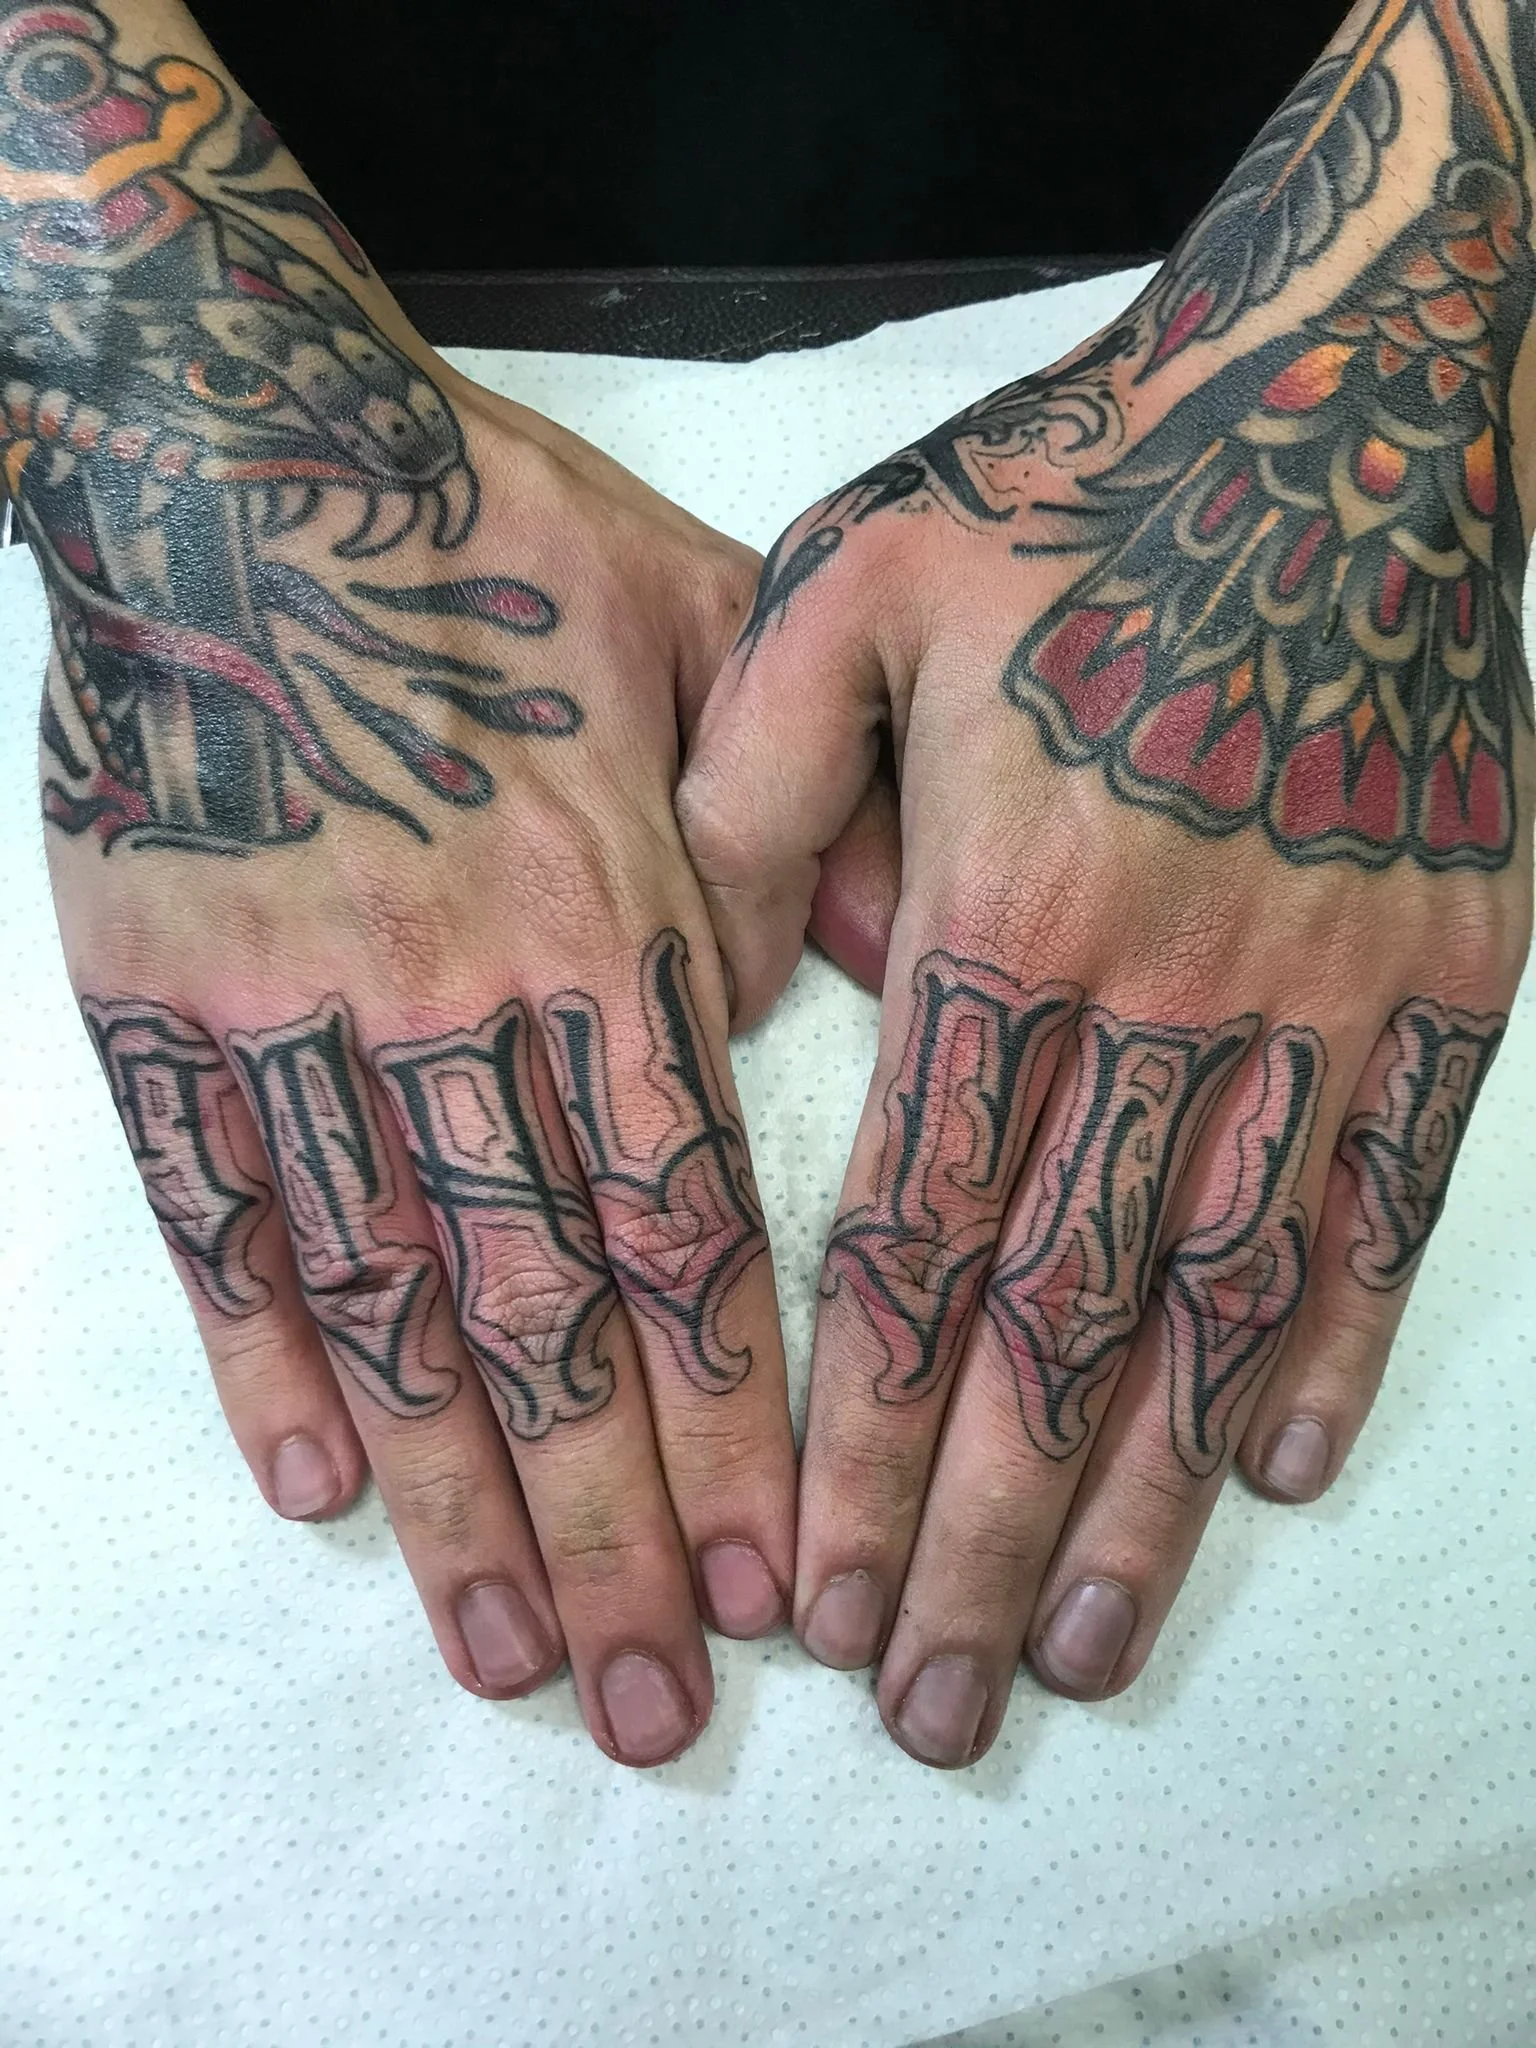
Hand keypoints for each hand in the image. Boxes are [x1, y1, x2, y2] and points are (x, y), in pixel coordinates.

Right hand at [22, 1, 791, 1765]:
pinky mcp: (159, 997)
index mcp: (608, 912)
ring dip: (450, 1491)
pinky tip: (316, 1490)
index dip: (733, 1416)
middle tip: (657, 1702)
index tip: (773, 1574)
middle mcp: (461, 994)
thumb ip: (799, 803)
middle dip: (612, 1522)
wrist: (232, 444)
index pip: (689, 1223)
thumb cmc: (482, 528)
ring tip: (503, 1658)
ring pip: (384, 1293)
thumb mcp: (705, 614)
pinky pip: (216, 1203)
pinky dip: (261, 1353)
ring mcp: (298, 1007)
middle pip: (547, 1309)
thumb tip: (887, 960)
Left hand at [678, 0, 1534, 1763]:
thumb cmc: (1071, 493)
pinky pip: (1386, 1191)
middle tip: (934, 1702)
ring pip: (1215, 1294)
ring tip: (1081, 1649)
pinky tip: (1272, 1465)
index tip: (817, 1588)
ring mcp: (1318, 994)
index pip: (907, 1239)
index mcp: (1000, 911)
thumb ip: (744, 786)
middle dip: (978, 1528)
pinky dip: (1330, 1339)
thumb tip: (697, 968)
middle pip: (1050, 1318)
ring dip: (1143, 1492)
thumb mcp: (847, 589)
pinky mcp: (1438, 973)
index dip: (857, 1437)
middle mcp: (1162, 989)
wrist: (1331, 402)